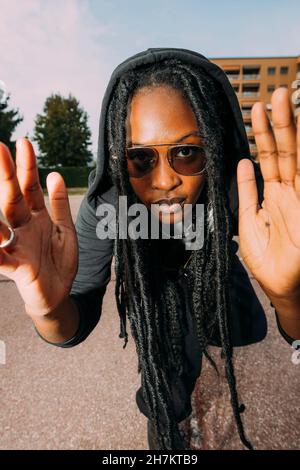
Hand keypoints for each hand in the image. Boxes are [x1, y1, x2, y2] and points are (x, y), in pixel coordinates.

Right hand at [0, 138, 77, 316]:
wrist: (58, 294)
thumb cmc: (59, 262)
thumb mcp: (65, 230)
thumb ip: (59, 204)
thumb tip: (56, 174)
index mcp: (37, 218)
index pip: (31, 187)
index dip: (27, 166)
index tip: (24, 142)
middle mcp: (24, 228)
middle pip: (13, 197)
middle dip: (8, 173)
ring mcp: (18, 246)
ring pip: (2, 221)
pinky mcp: (16, 266)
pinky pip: (1, 256)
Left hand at [237, 87, 299, 300]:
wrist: (280, 285)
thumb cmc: (266, 256)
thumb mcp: (248, 219)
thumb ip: (247, 191)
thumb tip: (244, 163)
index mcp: (275, 193)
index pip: (270, 156)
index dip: (264, 132)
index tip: (258, 107)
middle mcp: (291, 191)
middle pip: (286, 150)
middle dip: (281, 122)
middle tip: (277, 92)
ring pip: (296, 159)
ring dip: (292, 133)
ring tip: (286, 104)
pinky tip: (298, 142)